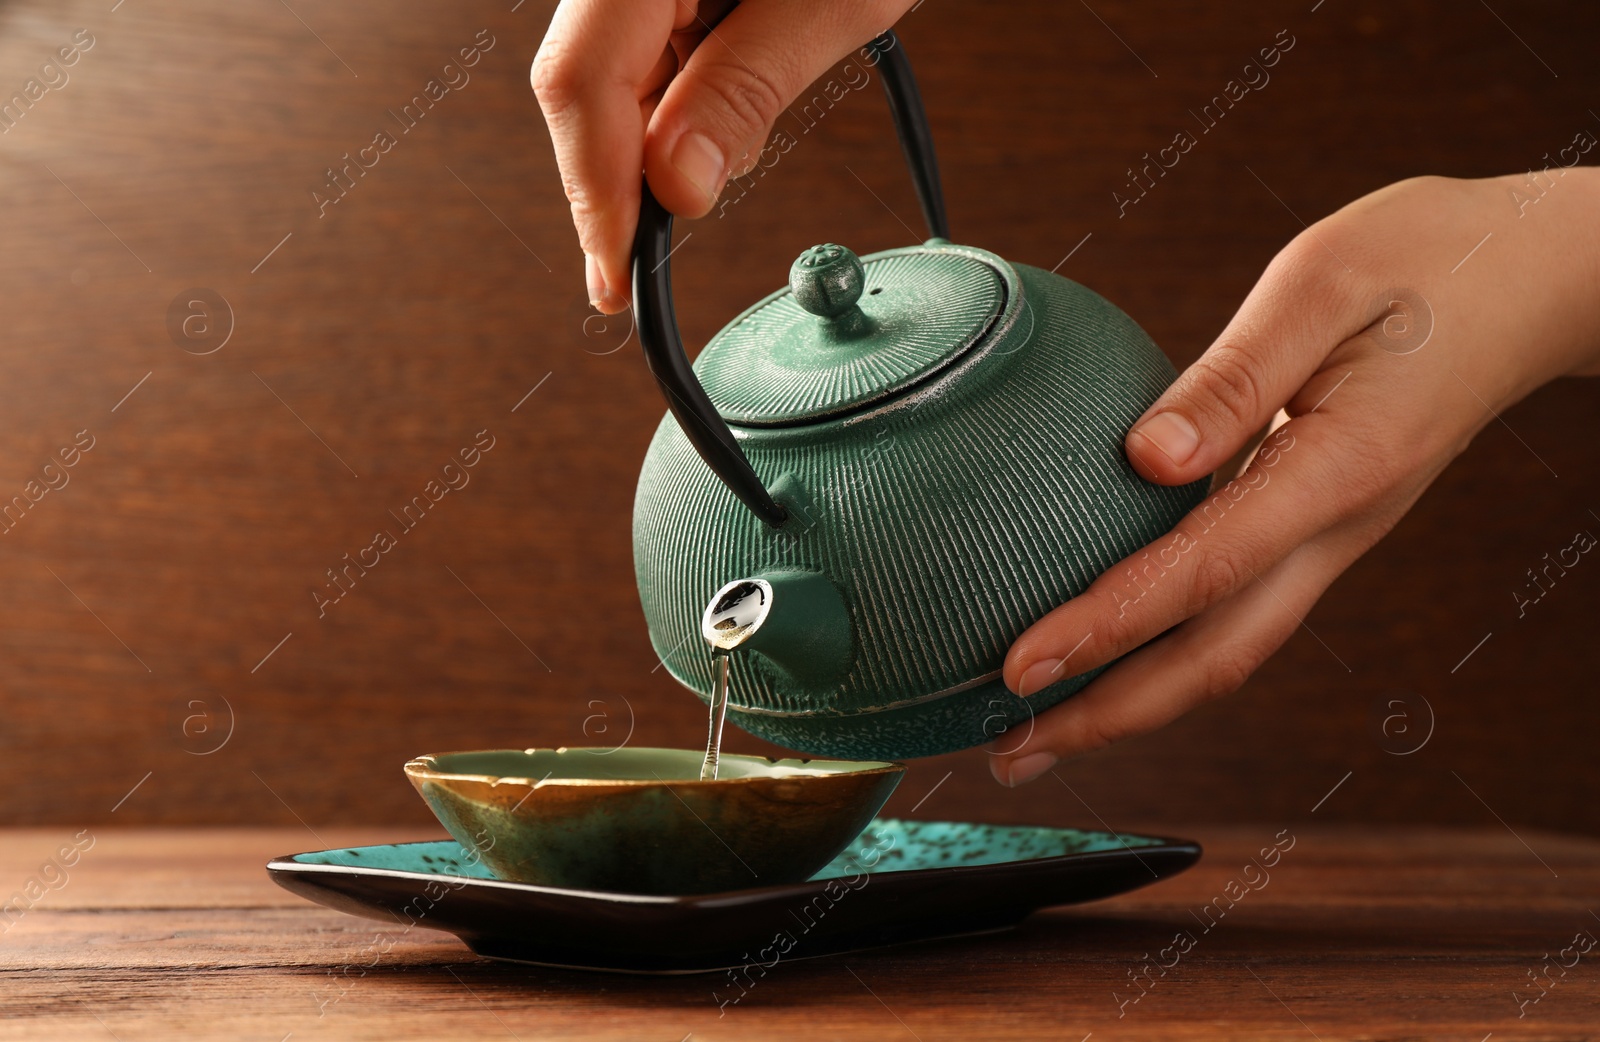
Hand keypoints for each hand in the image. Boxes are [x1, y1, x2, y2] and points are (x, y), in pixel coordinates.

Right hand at [532, 0, 915, 313]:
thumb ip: (745, 88)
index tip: (615, 271)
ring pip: (608, 69)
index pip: (581, 79)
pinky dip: (673, 97)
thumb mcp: (831, 0)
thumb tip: (680, 185)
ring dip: (650, 140)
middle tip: (643, 258)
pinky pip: (643, 42)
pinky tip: (708, 122)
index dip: (595, 190)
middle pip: (581, 78)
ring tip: (709, 169)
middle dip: (619, 176)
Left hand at [993, 169, 1599, 786]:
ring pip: (1225, 649)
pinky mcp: (1314, 529)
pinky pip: (1233, 612)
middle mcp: (1336, 529)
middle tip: (1009, 752)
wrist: (1532, 283)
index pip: (1205, 570)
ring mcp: (1329, 540)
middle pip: (1215, 657)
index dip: (1109, 624)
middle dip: (1108, 714)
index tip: (1022, 666)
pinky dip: (1160, 652)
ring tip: (1035, 733)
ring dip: (1129, 701)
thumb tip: (1143, 456)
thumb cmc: (1431, 262)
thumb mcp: (1325, 282)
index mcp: (1339, 468)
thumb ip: (1235, 375)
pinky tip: (1104, 656)